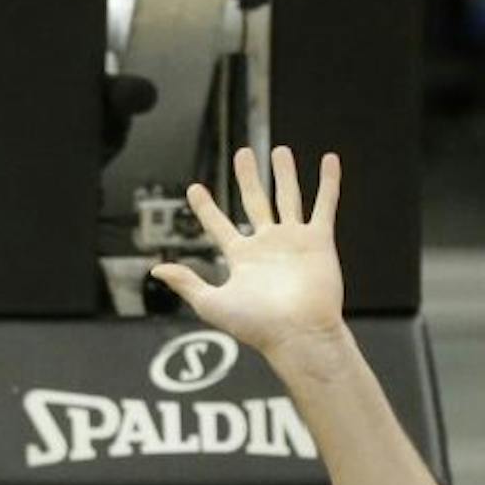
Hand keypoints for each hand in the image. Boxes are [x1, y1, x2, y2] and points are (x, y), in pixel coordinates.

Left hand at [151, 147, 345, 361]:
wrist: (296, 334)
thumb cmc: (255, 325)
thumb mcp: (210, 303)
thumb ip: (186, 283)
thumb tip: (156, 271)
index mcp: (241, 258)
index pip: (219, 226)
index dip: (206, 207)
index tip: (195, 189)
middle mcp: (267, 246)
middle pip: (255, 202)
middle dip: (248, 177)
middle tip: (243, 153)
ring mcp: (293, 241)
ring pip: (288, 197)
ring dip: (285, 174)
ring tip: (279, 150)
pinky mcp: (319, 241)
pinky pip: (325, 205)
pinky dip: (328, 182)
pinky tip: (329, 160)